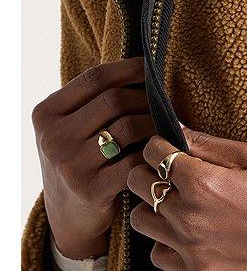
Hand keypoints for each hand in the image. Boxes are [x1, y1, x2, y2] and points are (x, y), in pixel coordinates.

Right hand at [32, 57, 155, 259]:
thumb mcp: (71, 125)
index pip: (95, 78)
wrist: (68, 214)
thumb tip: (145, 68)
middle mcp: (54, 138)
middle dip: (145, 98)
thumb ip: (94, 98)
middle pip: (114, 99)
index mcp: (47, 114)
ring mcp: (71, 165)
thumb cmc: (78, 157)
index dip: (129, 68)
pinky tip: (158, 151)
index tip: (150, 68)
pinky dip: (152, 152)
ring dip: (153, 123)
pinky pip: (135, 159)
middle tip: (162, 103)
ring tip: (164, 124)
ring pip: (128, 126)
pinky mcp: (91, 189)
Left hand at [127, 124, 246, 269]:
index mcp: (204, 184)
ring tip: (178, 199)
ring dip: (154, 205)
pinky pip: (159, 257)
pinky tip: (187, 231)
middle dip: (150, 170)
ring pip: (141, 221)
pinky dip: (166, 241)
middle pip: (139, 185)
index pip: (154, 154)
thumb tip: (178, 130)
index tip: (167, 144)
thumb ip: (209, 144)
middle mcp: (190, 219)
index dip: (158, 144)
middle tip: (170, 168)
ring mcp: (192, 253)